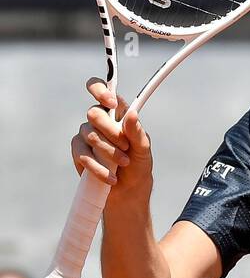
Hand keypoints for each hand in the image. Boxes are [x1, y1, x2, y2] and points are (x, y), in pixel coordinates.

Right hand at [71, 78, 152, 198]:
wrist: (128, 189)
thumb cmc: (137, 164)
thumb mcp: (143, 149)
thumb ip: (137, 132)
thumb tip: (132, 114)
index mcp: (117, 111)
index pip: (100, 88)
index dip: (100, 90)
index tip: (111, 103)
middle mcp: (99, 120)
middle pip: (94, 113)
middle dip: (111, 131)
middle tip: (125, 146)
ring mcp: (86, 134)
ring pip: (90, 135)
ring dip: (108, 151)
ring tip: (123, 163)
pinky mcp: (78, 151)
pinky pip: (82, 154)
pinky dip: (98, 167)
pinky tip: (110, 176)